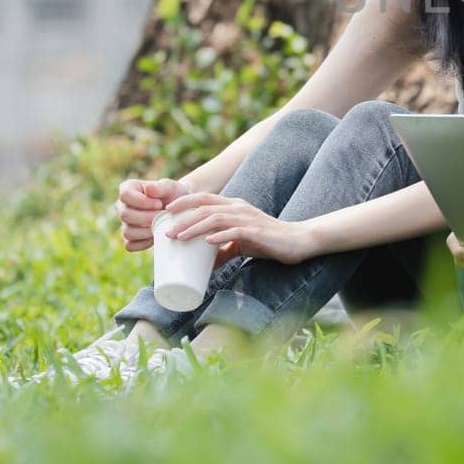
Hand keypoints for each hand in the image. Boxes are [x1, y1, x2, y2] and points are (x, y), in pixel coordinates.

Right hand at [114, 177, 189, 251]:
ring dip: (147, 231)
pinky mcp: (130, 238)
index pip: (125, 195)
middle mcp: (122, 206)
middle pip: (125, 215)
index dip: (142, 201)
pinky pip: (130, 245)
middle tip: (162, 216)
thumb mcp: (171, 188)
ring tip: (161, 225)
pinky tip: (156, 236)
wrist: (180, 211)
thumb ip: (161, 187)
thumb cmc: (173, 195)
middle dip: (147, 217)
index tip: (159, 204)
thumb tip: (148, 188)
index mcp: (128, 188)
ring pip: (127, 232)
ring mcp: (125, 223)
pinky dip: (145, 243)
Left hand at [161, 193, 312, 264]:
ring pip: (216, 217)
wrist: (297, 240)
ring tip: (180, 237)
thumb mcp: (242, 242)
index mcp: (234, 206)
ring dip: (195, 227)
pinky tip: (209, 242)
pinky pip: (235, 232)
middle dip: (183, 218)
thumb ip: (224, 248)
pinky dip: (220, 236)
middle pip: (205, 207)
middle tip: (167, 232)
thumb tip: (205, 265)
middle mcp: (239, 208)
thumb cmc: (268, 240)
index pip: (205, 198)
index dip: (184, 202)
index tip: (166, 212)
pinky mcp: (257, 232)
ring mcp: (248, 219)